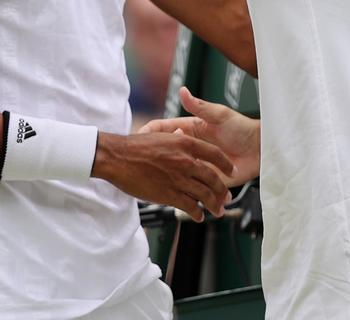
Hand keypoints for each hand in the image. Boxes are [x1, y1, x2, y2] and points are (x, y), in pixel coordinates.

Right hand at [92, 130, 234, 222]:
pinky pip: (190, 206)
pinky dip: (197, 212)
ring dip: (214, 204)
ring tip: (218, 210)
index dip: (225, 164)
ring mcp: (178, 178)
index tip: (231, 170)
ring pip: (204, 194)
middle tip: (227, 197)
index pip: (214, 153)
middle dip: (222, 189)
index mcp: (184, 143)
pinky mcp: (169, 194)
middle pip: (212, 177)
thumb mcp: (160, 134)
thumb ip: (175, 137)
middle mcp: (185, 160)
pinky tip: (199, 216)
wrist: (117, 157)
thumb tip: (182, 135)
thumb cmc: (134, 146)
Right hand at [139, 87, 259, 186]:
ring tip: (161, 181)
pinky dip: (191, 197)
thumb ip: (199, 106)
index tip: (138, 137)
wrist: (260, 148)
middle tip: (142, 163)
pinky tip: (183, 196)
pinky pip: (196, 193)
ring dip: (170, 179)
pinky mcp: (207, 182)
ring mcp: (198, 168)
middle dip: (154, 161)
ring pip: (178, 175)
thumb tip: (182, 90)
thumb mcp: (218, 114)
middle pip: (167, 156)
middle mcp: (191, 151)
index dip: (150, 133)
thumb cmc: (240, 128)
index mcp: (190, 132)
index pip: (164, 130)